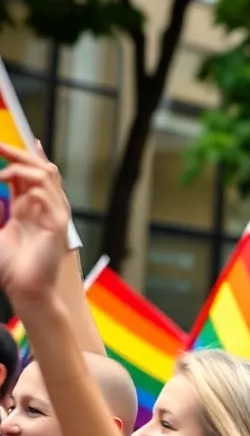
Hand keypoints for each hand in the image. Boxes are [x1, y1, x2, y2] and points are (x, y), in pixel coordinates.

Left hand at [0, 142, 69, 302]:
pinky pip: (48, 196)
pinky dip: (30, 187)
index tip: (0, 145)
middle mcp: (43, 207)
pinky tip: (13, 189)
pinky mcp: (58, 224)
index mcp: (29, 208)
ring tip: (2, 172)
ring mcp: (53, 214)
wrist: (25, 290)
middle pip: (40, 168)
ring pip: (47, 176)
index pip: (28, 173)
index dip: (18, 155)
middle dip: (20, 153)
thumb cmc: (10, 268)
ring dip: (23, 168)